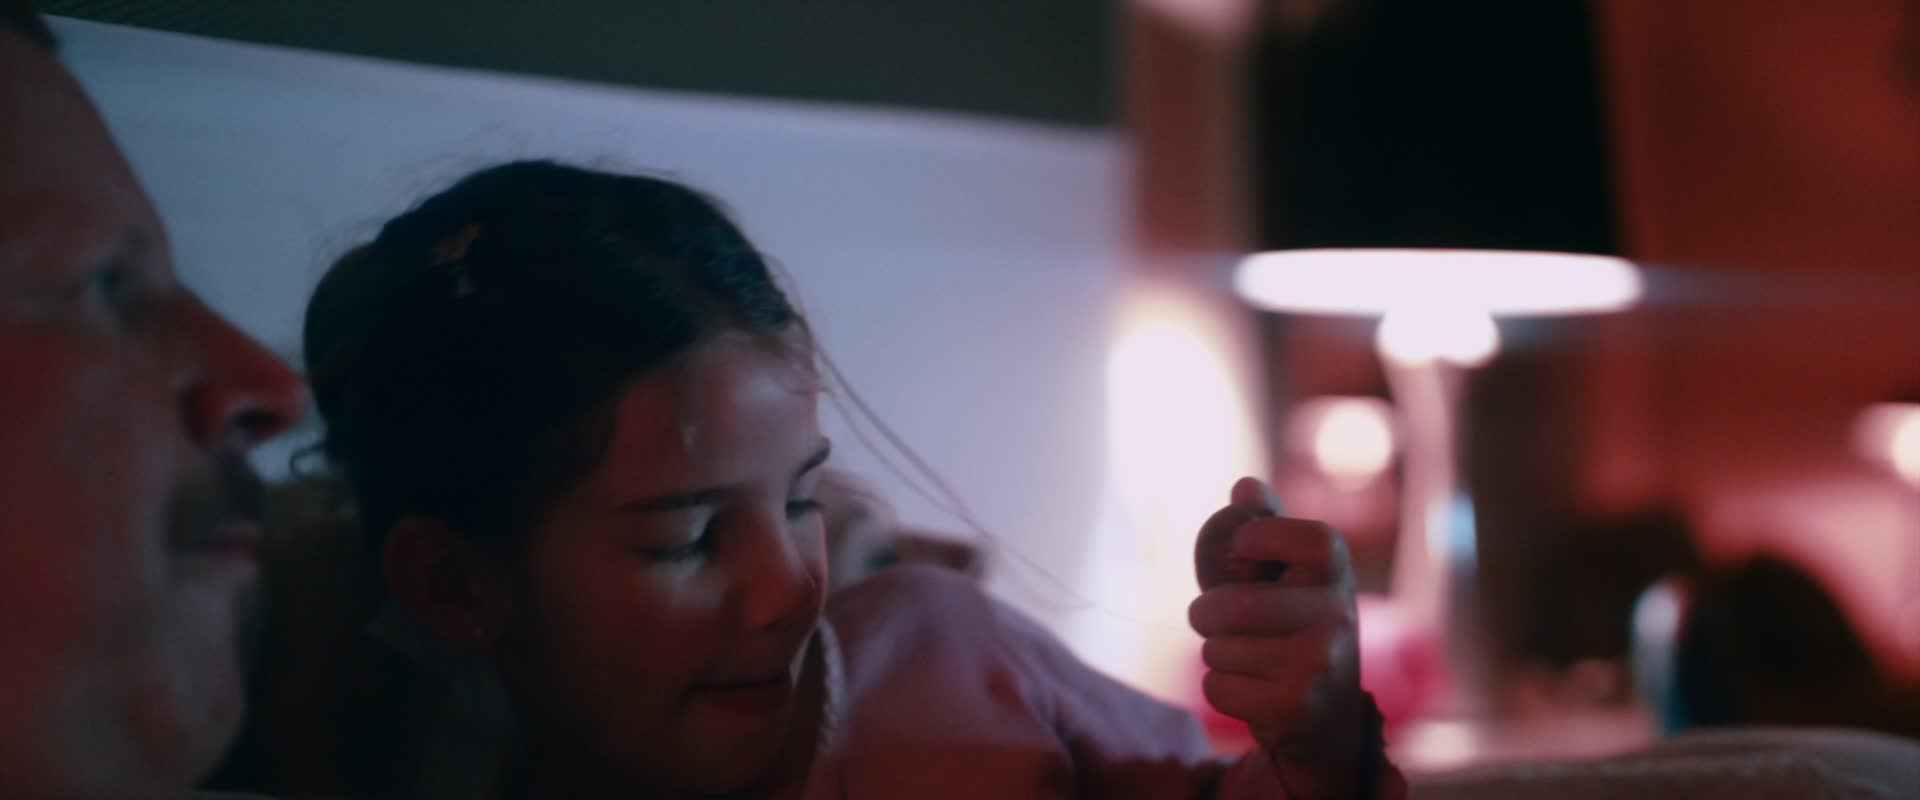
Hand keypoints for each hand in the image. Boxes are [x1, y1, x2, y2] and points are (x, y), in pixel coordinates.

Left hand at [1190, 477, 1365, 796]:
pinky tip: (1255, 689)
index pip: (1303, 537)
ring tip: (1251, 657)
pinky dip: (1220, 688)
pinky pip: (1216, 687)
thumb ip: (1263, 525)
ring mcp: (1321, 665)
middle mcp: (1339, 616)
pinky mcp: (1296, 708)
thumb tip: (1245, 487)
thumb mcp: (1285, 571)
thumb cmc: (1290, 623)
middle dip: (1206, 614)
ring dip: (1217, 653)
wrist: (1327, 711)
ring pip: (1217, 649)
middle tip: (1221, 619)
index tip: (1242, 550)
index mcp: (1335, 570)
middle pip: (1231, 605)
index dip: (1262, 537)